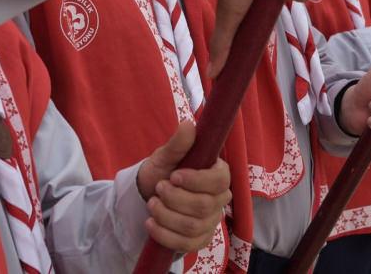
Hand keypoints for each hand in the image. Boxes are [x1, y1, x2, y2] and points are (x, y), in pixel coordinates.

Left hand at [136, 122, 230, 252]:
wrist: (149, 195)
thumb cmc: (164, 171)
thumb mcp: (165, 156)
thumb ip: (178, 144)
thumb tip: (189, 125)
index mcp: (218, 174)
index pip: (221, 180)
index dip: (197, 180)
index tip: (174, 176)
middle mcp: (220, 199)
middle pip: (204, 206)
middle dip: (175, 198)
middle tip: (158, 188)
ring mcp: (211, 221)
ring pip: (193, 226)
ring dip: (166, 215)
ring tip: (152, 204)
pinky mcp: (200, 240)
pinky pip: (186, 244)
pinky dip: (164, 234)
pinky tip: (151, 223)